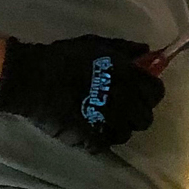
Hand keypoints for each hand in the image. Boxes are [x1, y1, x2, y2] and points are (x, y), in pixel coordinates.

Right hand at [0, 35, 164, 152]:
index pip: (156, 92)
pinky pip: (107, 144)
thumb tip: (146, 50)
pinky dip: (103, 138)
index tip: (142, 90)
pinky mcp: (91, 139)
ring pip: (127, 133)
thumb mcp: (96, 45)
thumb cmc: (64, 58)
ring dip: (120, 126)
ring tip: (106, 119)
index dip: (151, 91)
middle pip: (145, 117)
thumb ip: (124, 49)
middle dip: (137, 112)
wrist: (32, 78)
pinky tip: (92, 128)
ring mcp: (108, 123)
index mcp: (127, 77)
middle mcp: (124, 102)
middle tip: (124, 107)